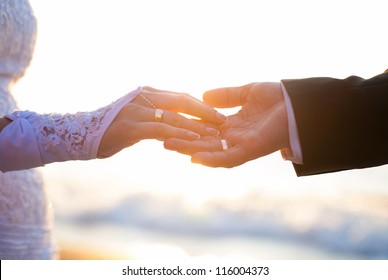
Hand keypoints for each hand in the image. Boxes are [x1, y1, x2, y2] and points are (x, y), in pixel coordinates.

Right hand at [98, 86, 225, 157]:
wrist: (81, 135)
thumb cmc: (111, 129)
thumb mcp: (137, 118)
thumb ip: (155, 117)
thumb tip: (173, 125)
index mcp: (147, 92)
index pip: (180, 97)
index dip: (200, 106)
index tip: (216, 115)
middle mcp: (143, 96)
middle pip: (181, 101)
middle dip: (204, 112)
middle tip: (222, 121)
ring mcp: (136, 109)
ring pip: (174, 116)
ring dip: (196, 125)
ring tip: (214, 133)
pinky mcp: (131, 126)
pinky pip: (161, 129)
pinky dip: (179, 134)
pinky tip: (193, 139)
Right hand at [164, 82, 289, 166]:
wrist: (299, 104)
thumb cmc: (278, 98)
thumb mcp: (247, 92)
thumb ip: (227, 96)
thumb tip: (203, 96)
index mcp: (233, 125)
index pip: (206, 129)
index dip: (189, 127)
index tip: (170, 123)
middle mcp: (234, 138)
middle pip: (204, 142)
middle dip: (184, 141)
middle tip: (162, 138)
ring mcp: (241, 146)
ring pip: (210, 152)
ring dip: (190, 150)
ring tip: (168, 144)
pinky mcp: (249, 151)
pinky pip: (227, 159)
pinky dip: (211, 159)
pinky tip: (194, 157)